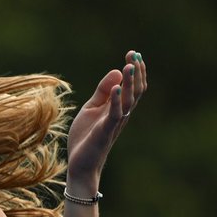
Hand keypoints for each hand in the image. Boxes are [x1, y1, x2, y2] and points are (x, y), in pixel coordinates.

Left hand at [66, 50, 146, 188]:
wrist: (80, 163)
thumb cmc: (86, 137)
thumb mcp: (91, 108)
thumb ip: (103, 91)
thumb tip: (116, 70)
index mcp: (118, 107)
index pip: (132, 86)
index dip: (135, 70)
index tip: (132, 53)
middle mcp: (121, 114)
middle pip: (135, 91)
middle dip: (136, 72)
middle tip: (134, 54)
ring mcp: (114, 123)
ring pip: (129, 100)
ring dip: (130, 83)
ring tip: (129, 66)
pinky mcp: (105, 131)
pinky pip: (115, 114)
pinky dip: (116, 100)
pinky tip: (117, 87)